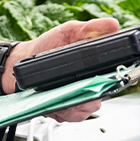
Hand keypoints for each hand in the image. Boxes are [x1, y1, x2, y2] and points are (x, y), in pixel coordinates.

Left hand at [5, 17, 120, 122]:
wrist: (23, 61)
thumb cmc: (48, 45)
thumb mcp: (69, 31)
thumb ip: (91, 28)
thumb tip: (113, 24)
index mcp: (96, 66)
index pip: (116, 75)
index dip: (115, 76)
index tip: (105, 75)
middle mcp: (91, 84)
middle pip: (103, 93)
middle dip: (92, 89)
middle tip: (78, 81)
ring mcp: (81, 99)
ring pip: (89, 107)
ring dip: (78, 100)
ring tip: (63, 89)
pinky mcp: (68, 112)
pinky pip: (75, 116)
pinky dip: (66, 110)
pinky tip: (58, 100)